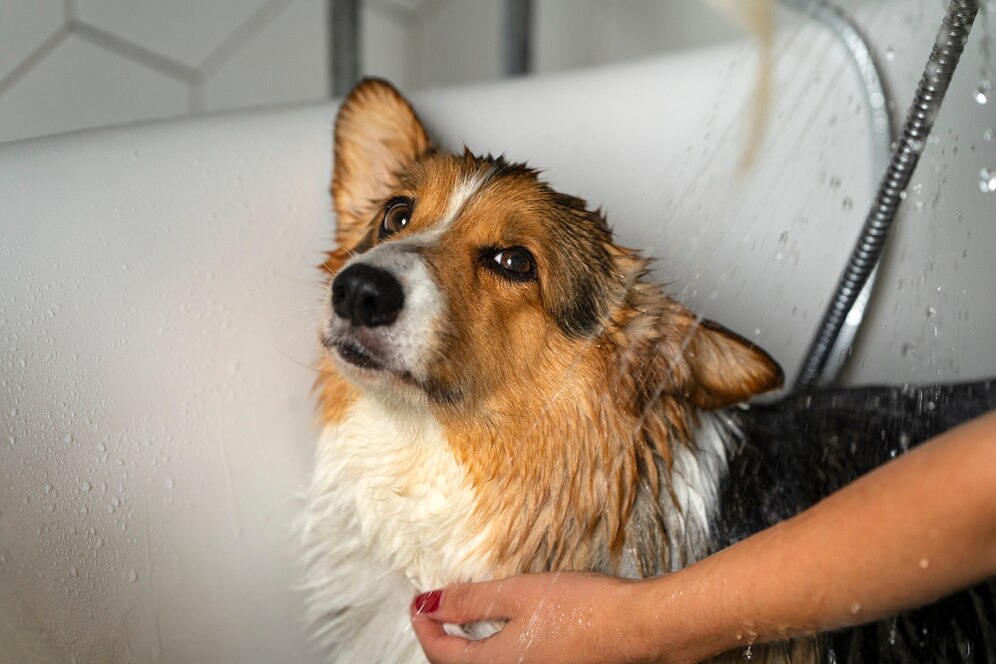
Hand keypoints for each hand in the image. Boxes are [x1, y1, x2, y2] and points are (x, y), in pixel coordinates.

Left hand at [410, 571, 669, 663]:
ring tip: (462, 619)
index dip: (424, 626)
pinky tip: (502, 632)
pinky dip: (493, 652)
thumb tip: (429, 605)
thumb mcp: (518, 594)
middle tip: (433, 611)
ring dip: (466, 648)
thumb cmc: (583, 609)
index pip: (441, 653)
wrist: (638, 628)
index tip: (416, 603)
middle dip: (441, 641)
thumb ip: (471, 601)